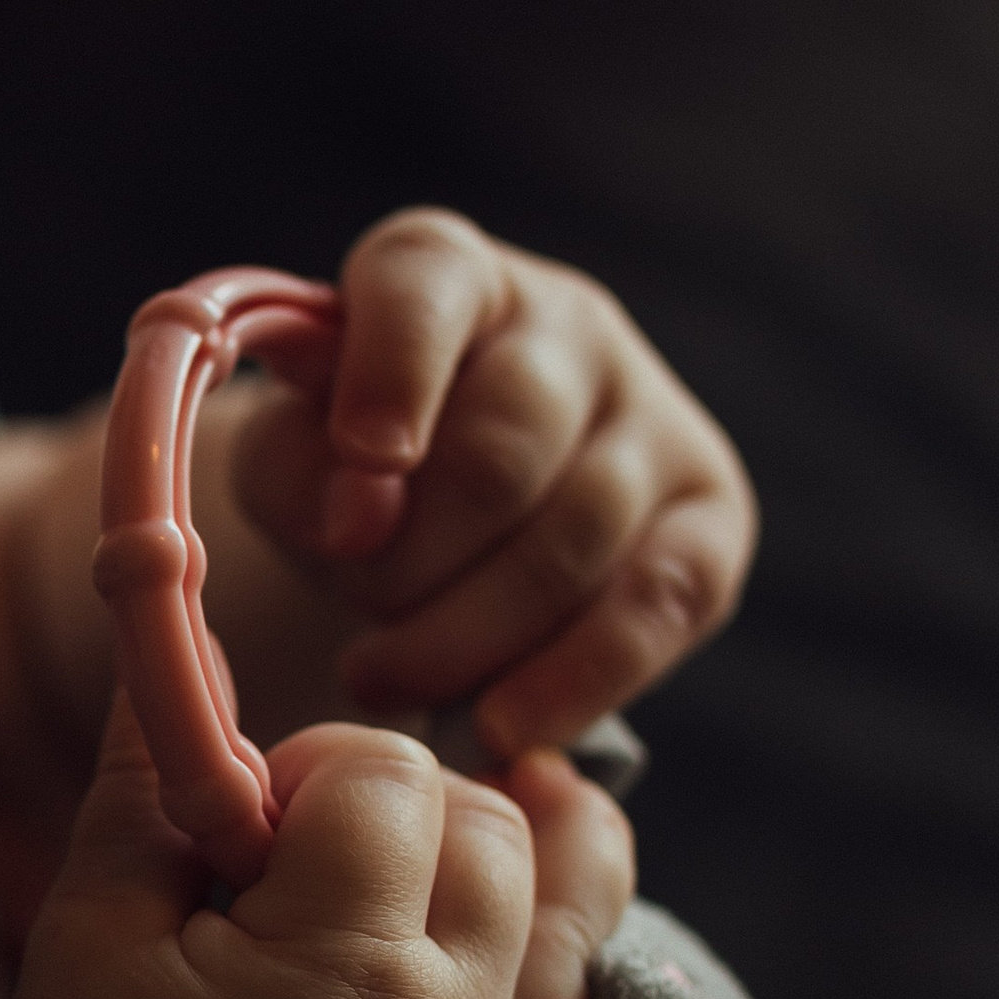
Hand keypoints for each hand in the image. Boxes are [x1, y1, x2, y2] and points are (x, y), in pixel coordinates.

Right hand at [0, 699, 632, 998]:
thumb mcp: (93, 923)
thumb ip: (152, 773)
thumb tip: (173, 633)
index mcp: (350, 972)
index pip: (391, 776)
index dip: (314, 767)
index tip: (243, 825)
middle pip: (498, 830)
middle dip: (408, 806)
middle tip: (303, 857)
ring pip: (570, 910)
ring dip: (500, 857)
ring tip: (412, 854)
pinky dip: (529, 940)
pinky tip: (459, 924)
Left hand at [221, 207, 755, 756]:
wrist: (436, 531)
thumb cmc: (346, 478)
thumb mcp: (288, 463)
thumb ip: (299, 472)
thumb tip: (360, 519)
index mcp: (447, 274)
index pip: (425, 285)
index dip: (393, 371)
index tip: (366, 458)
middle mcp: (566, 323)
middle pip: (501, 449)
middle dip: (408, 562)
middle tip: (351, 625)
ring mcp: (653, 416)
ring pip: (571, 541)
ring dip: (464, 638)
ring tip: (384, 679)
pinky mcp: (710, 518)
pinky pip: (656, 606)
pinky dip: (570, 681)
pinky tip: (499, 725)